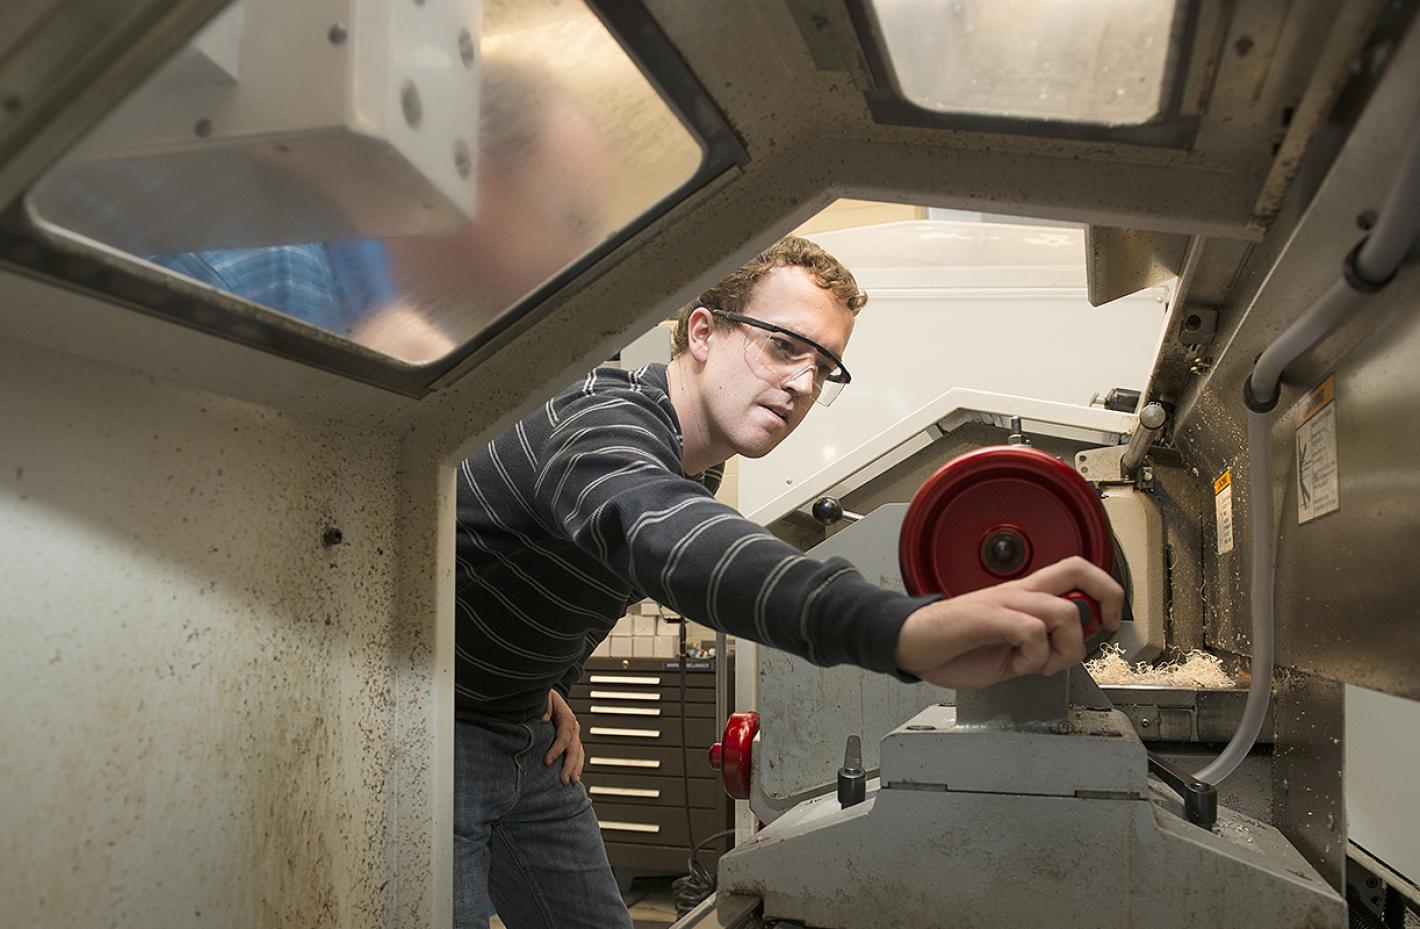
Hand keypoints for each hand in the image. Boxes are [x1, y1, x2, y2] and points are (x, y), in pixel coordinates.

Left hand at [543, 689, 584, 784]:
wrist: (545, 694)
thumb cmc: (542, 698)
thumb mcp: (542, 700)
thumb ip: (543, 709)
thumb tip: (544, 719)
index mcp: (566, 716)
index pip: (565, 735)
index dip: (557, 749)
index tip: (547, 761)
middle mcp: (573, 726)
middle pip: (574, 747)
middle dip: (569, 764)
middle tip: (563, 779)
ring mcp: (574, 733)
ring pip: (579, 752)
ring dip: (576, 768)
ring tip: (572, 781)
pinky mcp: (571, 740)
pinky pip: (577, 753)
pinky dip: (577, 765)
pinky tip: (575, 776)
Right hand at [894, 556, 1123, 689]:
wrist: (911, 645)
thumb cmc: (954, 647)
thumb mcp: (1010, 651)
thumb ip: (1040, 647)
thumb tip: (1069, 651)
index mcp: (1025, 596)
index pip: (1077, 571)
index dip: (1106, 591)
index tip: (1108, 623)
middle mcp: (1019, 592)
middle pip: (1079, 569)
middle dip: (1106, 597)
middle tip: (1101, 627)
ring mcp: (1003, 603)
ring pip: (1063, 611)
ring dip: (1065, 648)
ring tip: (1042, 664)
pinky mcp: (987, 618)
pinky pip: (1031, 631)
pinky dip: (1034, 657)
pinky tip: (1018, 666)